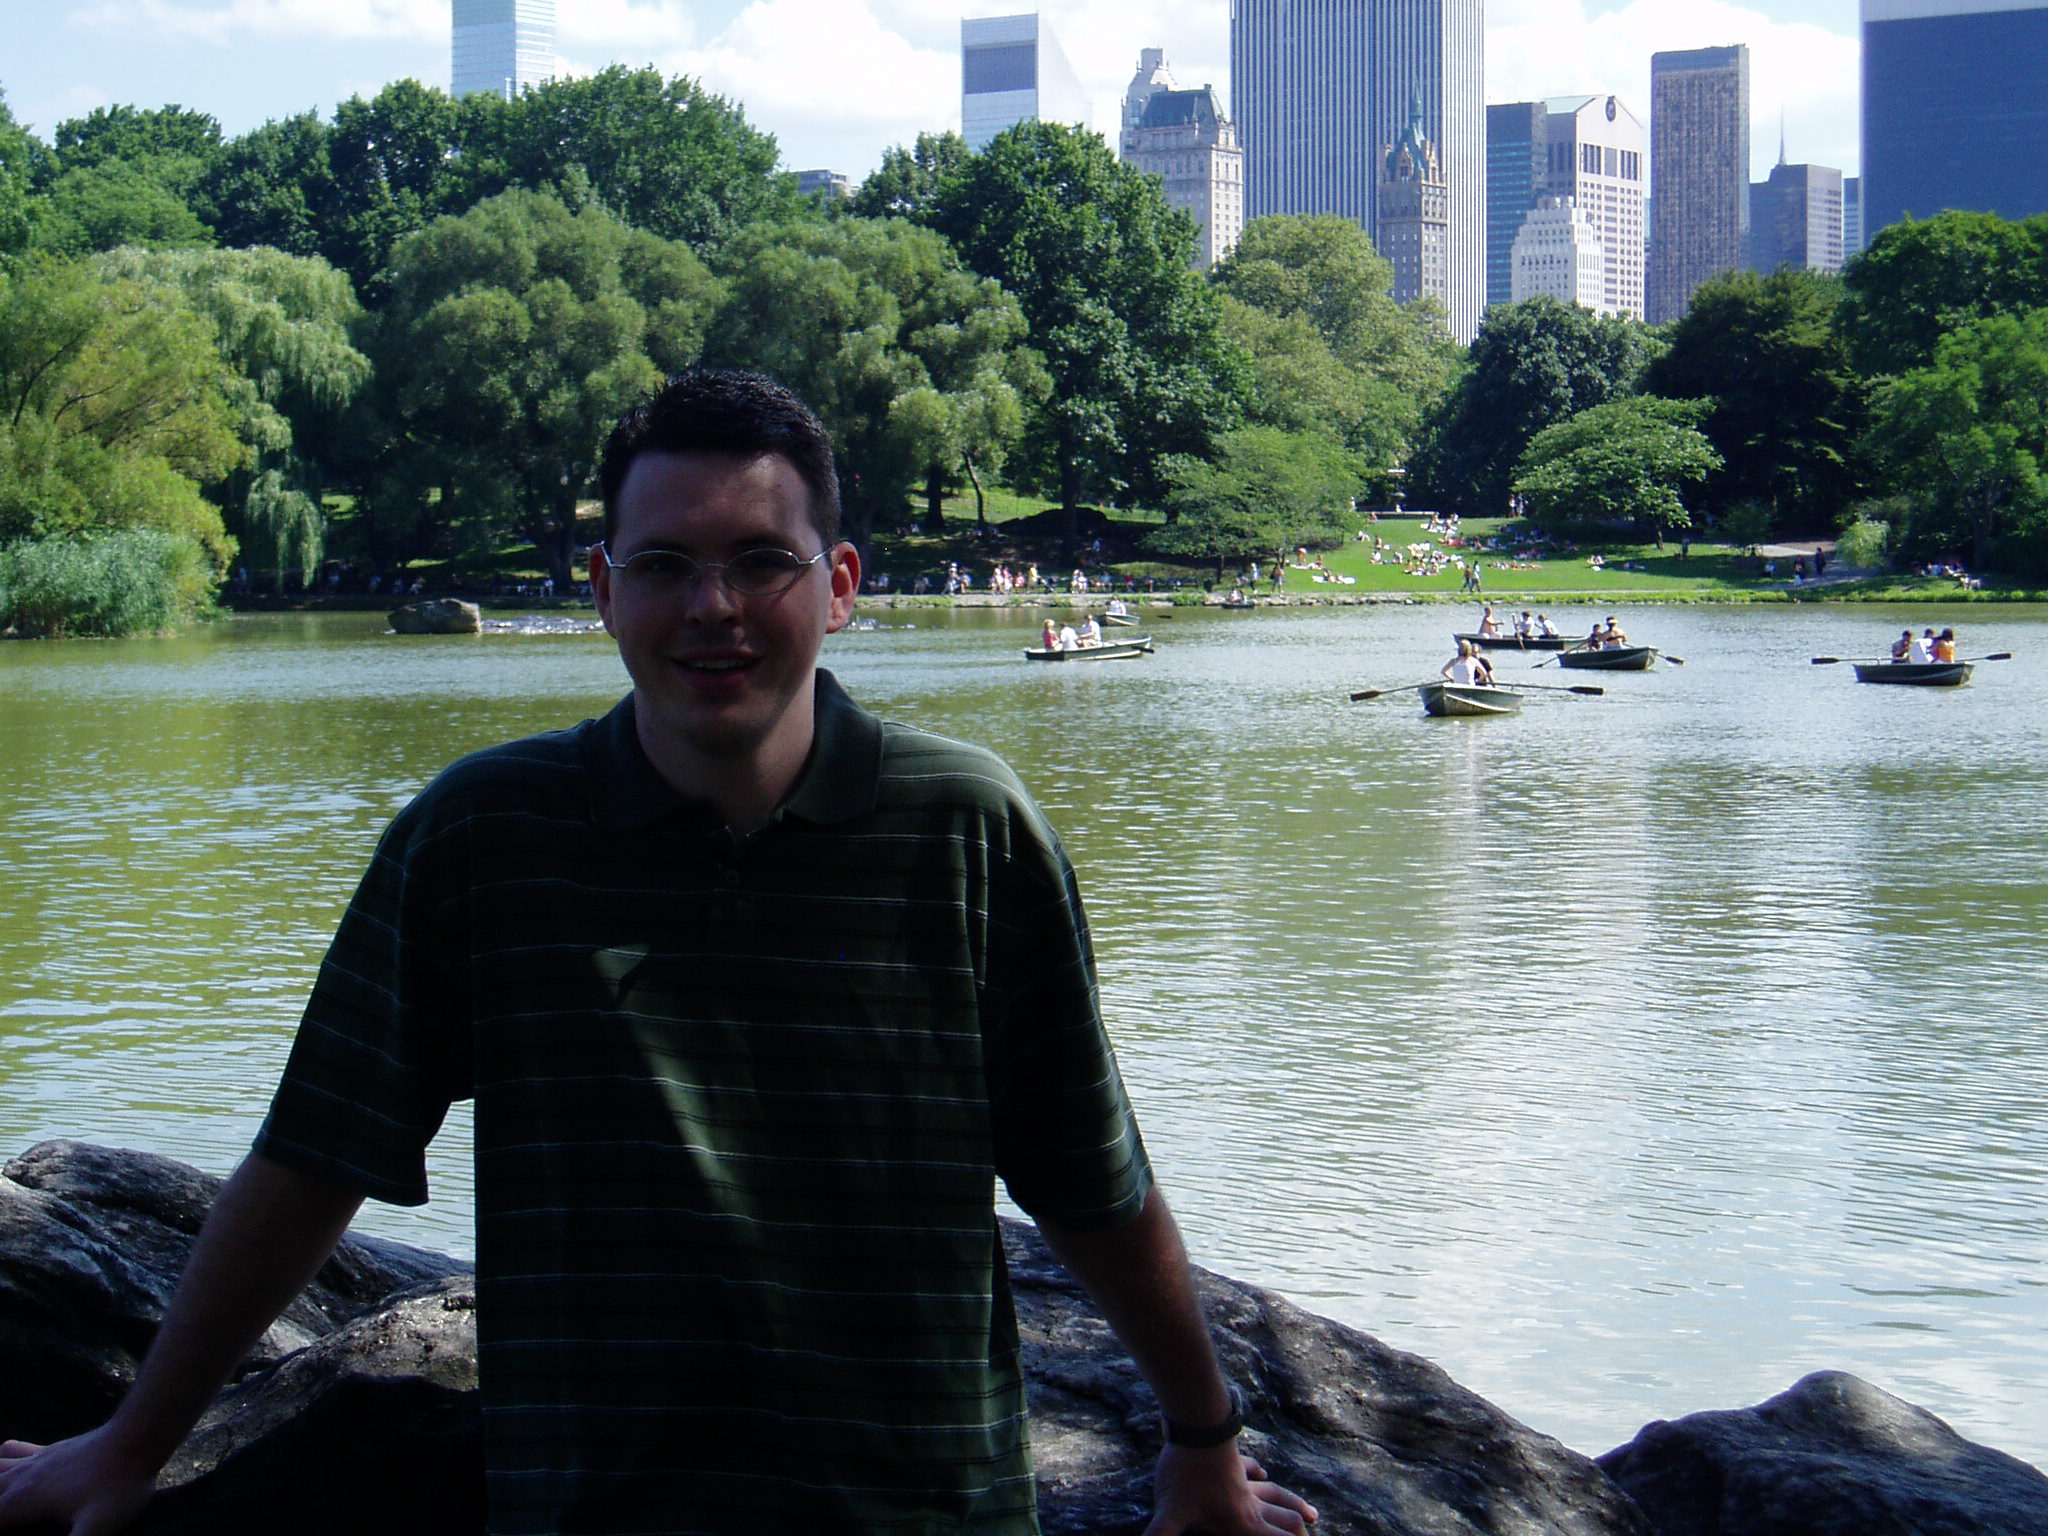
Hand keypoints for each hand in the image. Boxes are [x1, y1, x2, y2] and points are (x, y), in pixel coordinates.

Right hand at [0, 1431, 156, 1535]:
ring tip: (6, 1505)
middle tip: (12, 1526)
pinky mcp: (52, 1450)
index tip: (15, 1535)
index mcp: (25, 1499)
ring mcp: (36, 1460)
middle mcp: (23, 1477)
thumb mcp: (97, 1528)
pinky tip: (15, 1474)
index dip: (1, 1531)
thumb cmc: (118, 1485)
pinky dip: (3, 1462)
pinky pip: (12, 1451)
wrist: (137, 1438)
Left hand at [1143, 1443, 1317, 1535]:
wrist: (1196, 1427)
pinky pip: (1253, 1471)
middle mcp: (1250, 1504)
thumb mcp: (1169, 1513)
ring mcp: (1244, 1480)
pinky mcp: (1234, 1461)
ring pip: (1276, 1496)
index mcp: (1242, 1523)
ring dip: (1292, 1506)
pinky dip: (1260, 1475)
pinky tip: (1263, 1474)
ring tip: (1311, 1516)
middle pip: (1283, 1521)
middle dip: (1297, 1532)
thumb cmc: (1185, 1474)